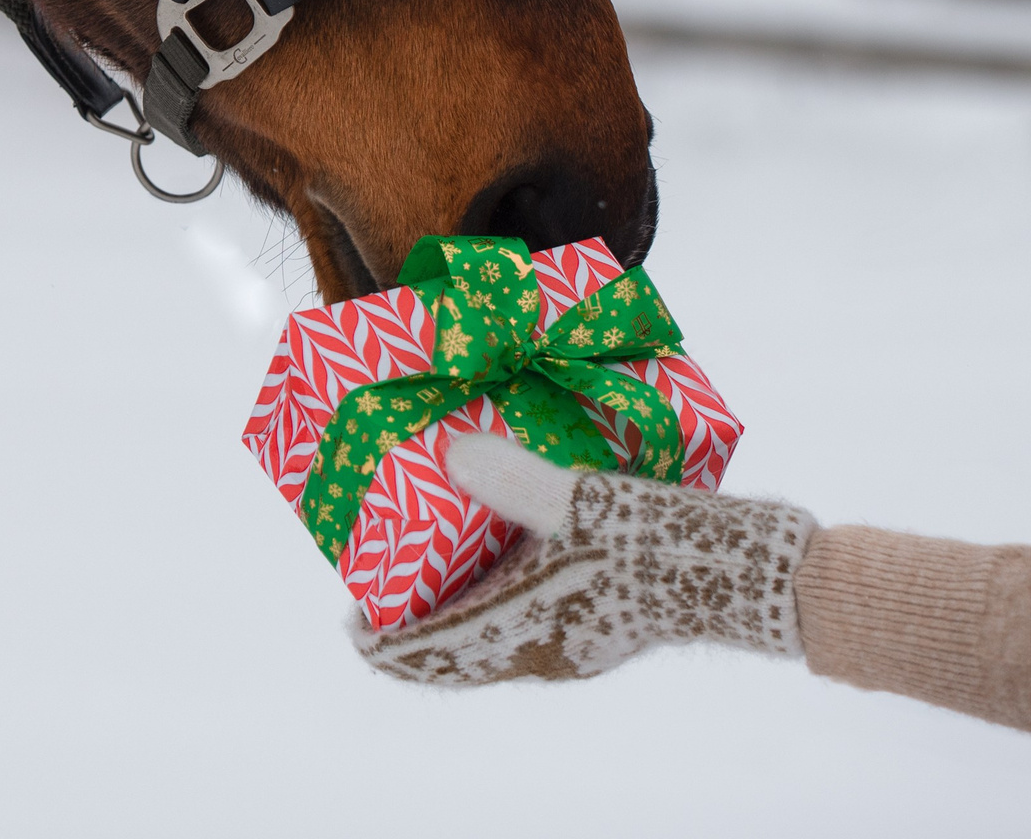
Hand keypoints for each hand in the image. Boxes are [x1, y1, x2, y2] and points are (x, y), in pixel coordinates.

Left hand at [351, 432, 815, 684]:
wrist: (755, 575)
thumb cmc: (661, 542)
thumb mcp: (579, 502)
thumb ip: (512, 479)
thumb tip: (452, 452)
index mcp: (525, 634)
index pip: (431, 656)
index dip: (384, 644)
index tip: (353, 623)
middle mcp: (545, 650)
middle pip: (454, 655)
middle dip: (413, 625)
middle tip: (381, 588)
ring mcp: (579, 640)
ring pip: (493, 642)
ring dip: (456, 613)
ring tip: (430, 568)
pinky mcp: (607, 623)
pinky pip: (531, 624)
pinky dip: (500, 599)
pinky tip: (502, 554)